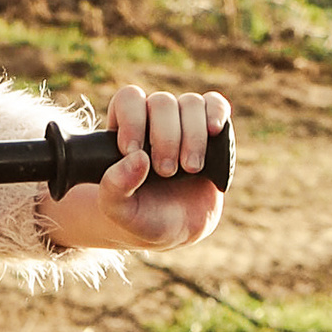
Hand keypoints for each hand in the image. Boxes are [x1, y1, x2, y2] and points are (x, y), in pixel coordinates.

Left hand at [45, 83, 230, 253]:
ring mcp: (183, 123)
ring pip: (191, 103)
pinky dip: (217, 113)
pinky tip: (215, 131)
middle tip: (166, 171)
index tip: (132, 150)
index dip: (133, 119)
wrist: (174, 230)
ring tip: (191, 168)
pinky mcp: (210, 131)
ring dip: (193, 135)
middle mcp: (154, 121)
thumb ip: (115, 187)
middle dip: (166, 137)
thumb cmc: (141, 217)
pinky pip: (215, 105)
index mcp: (126, 131)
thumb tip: (137, 158)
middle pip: (162, 102)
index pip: (129, 100)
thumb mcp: (119, 211)